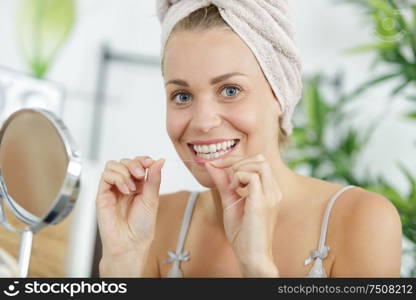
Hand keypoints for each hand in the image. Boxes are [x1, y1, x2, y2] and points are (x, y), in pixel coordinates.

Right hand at [96, 156, 164, 260]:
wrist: (130, 243)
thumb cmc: (141, 226)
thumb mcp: (152, 199)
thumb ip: (154, 179)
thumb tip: (160, 161)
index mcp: (140, 185)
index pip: (139, 163)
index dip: (144, 159)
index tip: (150, 163)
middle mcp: (126, 184)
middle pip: (125, 161)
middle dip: (134, 164)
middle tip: (141, 175)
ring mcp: (113, 188)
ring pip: (113, 165)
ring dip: (125, 171)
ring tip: (132, 188)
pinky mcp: (103, 194)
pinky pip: (105, 176)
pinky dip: (117, 178)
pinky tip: (125, 190)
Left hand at [205, 154, 280, 275]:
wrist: (252, 257)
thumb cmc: (243, 234)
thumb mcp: (230, 202)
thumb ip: (223, 182)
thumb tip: (211, 164)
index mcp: (269, 190)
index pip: (258, 161)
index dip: (236, 160)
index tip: (218, 166)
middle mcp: (274, 191)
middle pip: (260, 158)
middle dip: (238, 161)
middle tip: (224, 175)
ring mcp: (270, 196)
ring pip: (259, 163)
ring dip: (239, 169)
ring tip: (231, 186)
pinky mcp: (262, 203)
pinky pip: (252, 176)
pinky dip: (238, 178)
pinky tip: (232, 191)